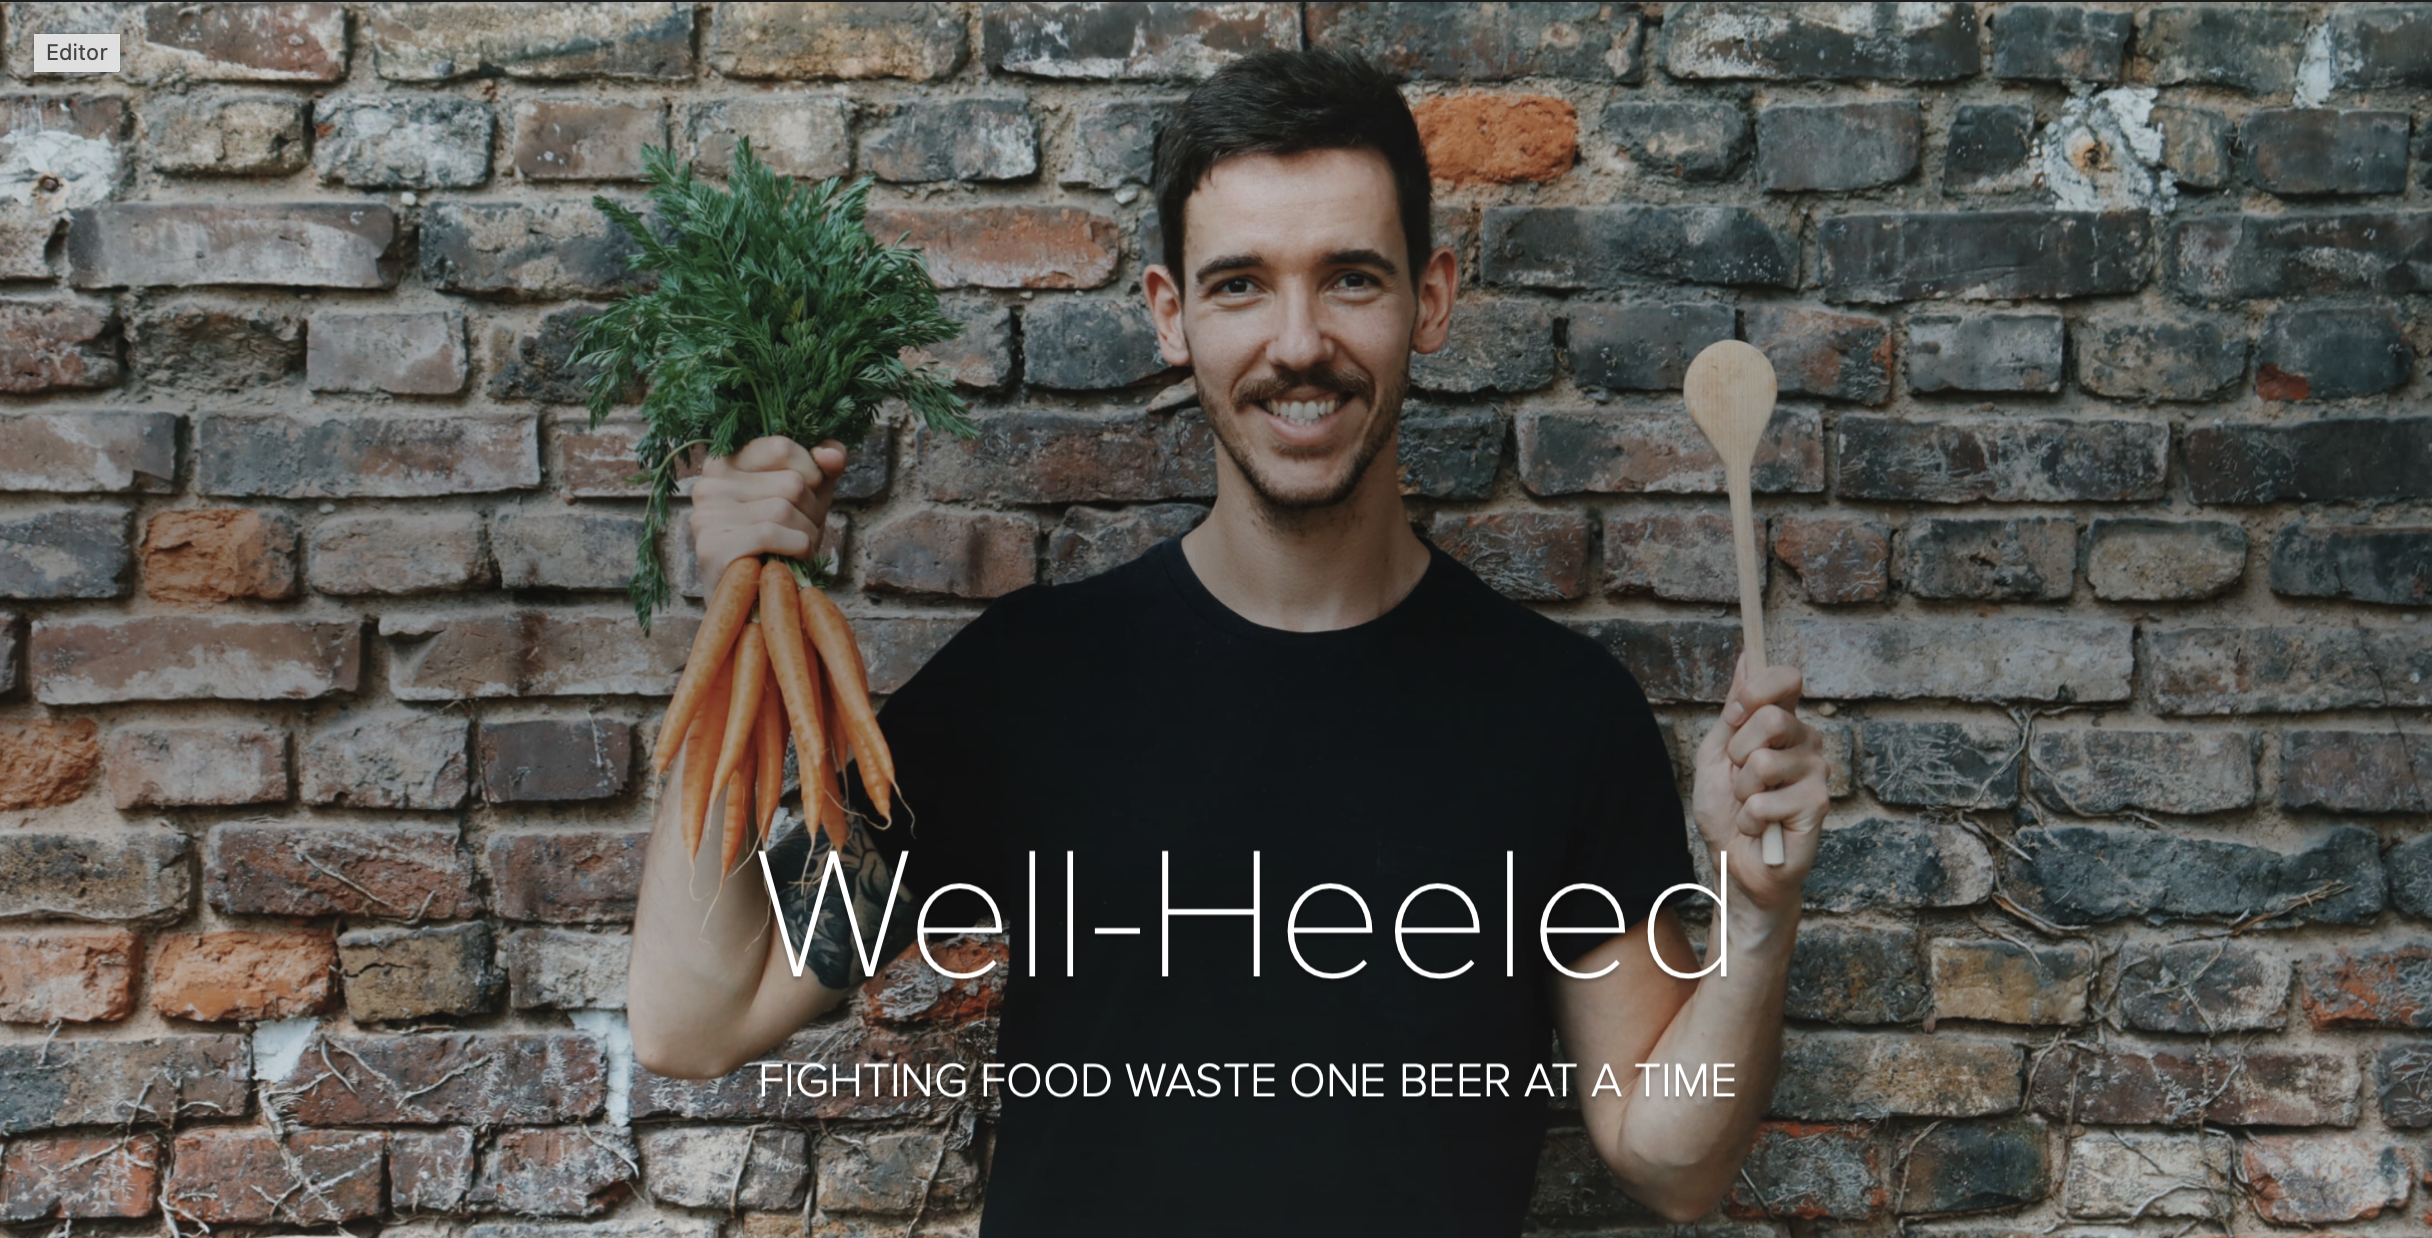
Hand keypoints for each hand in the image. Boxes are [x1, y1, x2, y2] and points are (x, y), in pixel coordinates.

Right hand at [690, 437, 845, 586]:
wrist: (753, 599)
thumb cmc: (781, 542)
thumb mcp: (808, 496)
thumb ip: (823, 467)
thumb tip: (831, 455)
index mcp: (727, 461)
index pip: (781, 446)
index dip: (812, 474)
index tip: (808, 498)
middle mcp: (709, 482)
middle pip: (790, 482)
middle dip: (812, 512)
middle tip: (802, 532)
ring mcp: (706, 514)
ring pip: (784, 509)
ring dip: (806, 535)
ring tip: (795, 549)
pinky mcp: (710, 545)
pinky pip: (770, 534)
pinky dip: (794, 549)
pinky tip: (788, 561)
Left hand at [1690, 652, 1829, 912]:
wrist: (1735, 864)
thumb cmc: (1727, 812)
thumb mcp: (1717, 755)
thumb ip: (1733, 712)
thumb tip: (1747, 658)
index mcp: (1784, 724)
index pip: (1786, 679)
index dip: (1756, 691)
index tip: (1735, 717)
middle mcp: (1807, 742)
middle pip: (1772, 717)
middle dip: (1739, 751)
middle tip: (1740, 777)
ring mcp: (1816, 772)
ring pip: (1764, 762)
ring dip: (1742, 791)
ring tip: (1749, 806)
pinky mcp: (1818, 805)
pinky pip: (1765, 800)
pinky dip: (1750, 819)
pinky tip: (1761, 827)